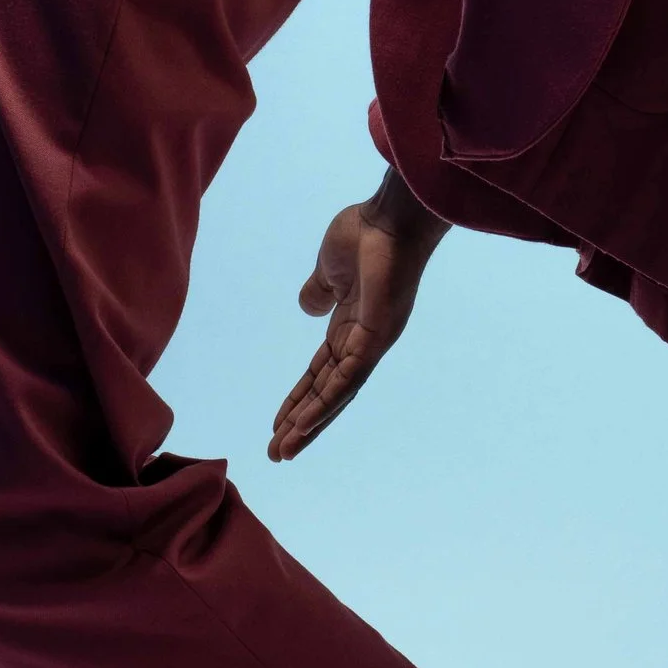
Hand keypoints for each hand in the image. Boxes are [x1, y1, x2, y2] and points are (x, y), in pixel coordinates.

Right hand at [266, 170, 448, 460]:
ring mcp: (372, 342)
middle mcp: (364, 342)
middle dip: (302, 423)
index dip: (300, 398)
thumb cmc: (365, 233)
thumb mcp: (328, 268)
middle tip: (276, 453)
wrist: (391, 215)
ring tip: (283, 451)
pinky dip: (325, 403)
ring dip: (310, 424)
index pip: (322, 372)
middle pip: (328, 392)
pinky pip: (346, 379)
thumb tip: (309, 307)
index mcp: (352, 326)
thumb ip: (319, 291)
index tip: (277, 422)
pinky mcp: (376, 338)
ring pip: (336, 394)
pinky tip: (305, 424)